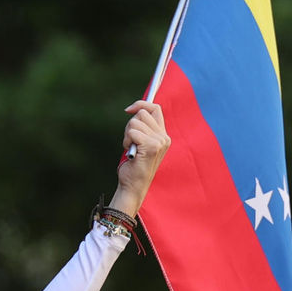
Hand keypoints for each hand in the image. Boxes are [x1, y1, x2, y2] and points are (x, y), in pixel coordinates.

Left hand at [109, 100, 171, 216]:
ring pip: (135, 123)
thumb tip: (135, 110)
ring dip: (127, 135)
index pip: (155, 108)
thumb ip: (143, 129)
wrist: (134, 186)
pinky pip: (133, 132)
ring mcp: (159, 141)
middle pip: (143, 113)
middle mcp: (163, 137)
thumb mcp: (140, 144)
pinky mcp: (151, 146)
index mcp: (163, 136)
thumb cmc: (134, 167)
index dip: (141, 104)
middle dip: (130, 125)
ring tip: (131, 149)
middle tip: (129, 141)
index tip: (129, 109)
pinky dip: (127, 141)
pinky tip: (130, 152)